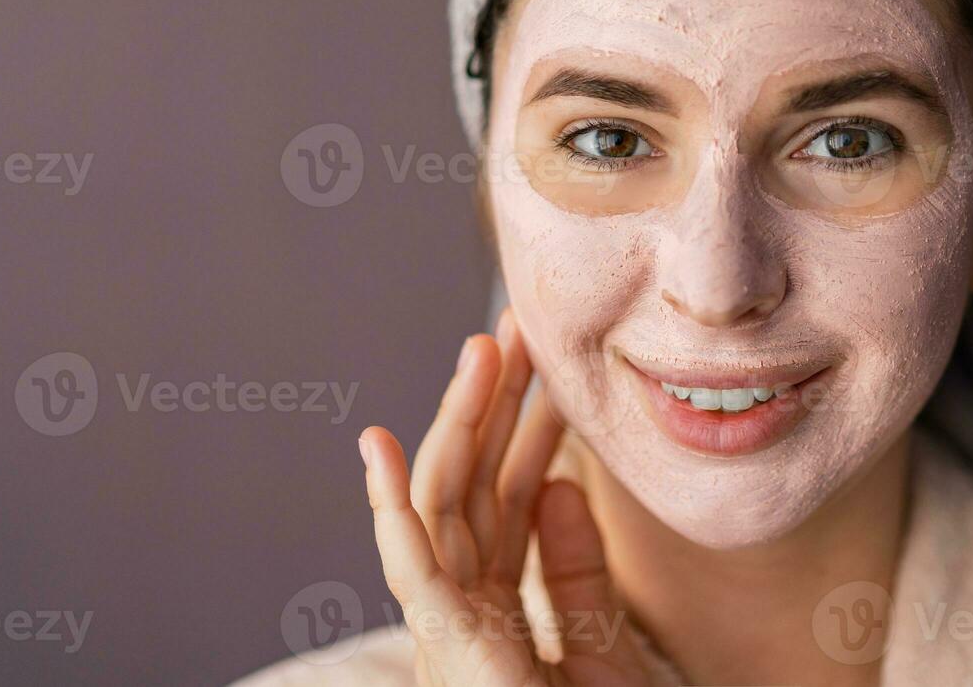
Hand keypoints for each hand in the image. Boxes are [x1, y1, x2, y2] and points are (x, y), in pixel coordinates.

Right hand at [359, 309, 650, 685]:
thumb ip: (578, 570)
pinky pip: (407, 563)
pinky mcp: (440, 640)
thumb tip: (564, 484)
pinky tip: (372, 442)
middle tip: (517, 328)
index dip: (526, 429)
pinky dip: (387, 502)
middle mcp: (463, 608)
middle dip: (493, 404)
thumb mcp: (600, 644)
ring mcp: (445, 623)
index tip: (549, 368)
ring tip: (482, 348)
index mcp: (500, 608)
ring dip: (458, 421)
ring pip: (443, 500)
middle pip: (475, 484)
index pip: (510, 498)